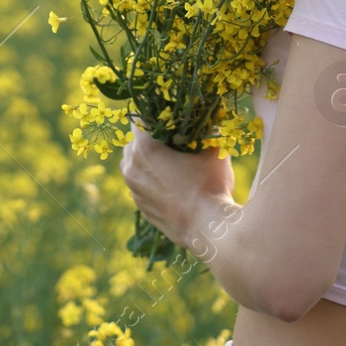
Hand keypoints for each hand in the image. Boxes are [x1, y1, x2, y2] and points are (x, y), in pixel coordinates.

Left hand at [119, 120, 235, 248]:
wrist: (210, 229)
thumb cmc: (211, 186)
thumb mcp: (213, 151)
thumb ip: (209, 132)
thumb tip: (212, 119)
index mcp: (144, 149)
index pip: (138, 122)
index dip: (153, 117)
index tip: (167, 118)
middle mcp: (131, 169)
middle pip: (132, 144)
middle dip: (148, 139)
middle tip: (169, 139)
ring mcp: (134, 191)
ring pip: (133, 167)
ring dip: (146, 161)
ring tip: (169, 162)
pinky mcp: (141, 209)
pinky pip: (140, 187)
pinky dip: (150, 182)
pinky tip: (170, 184)